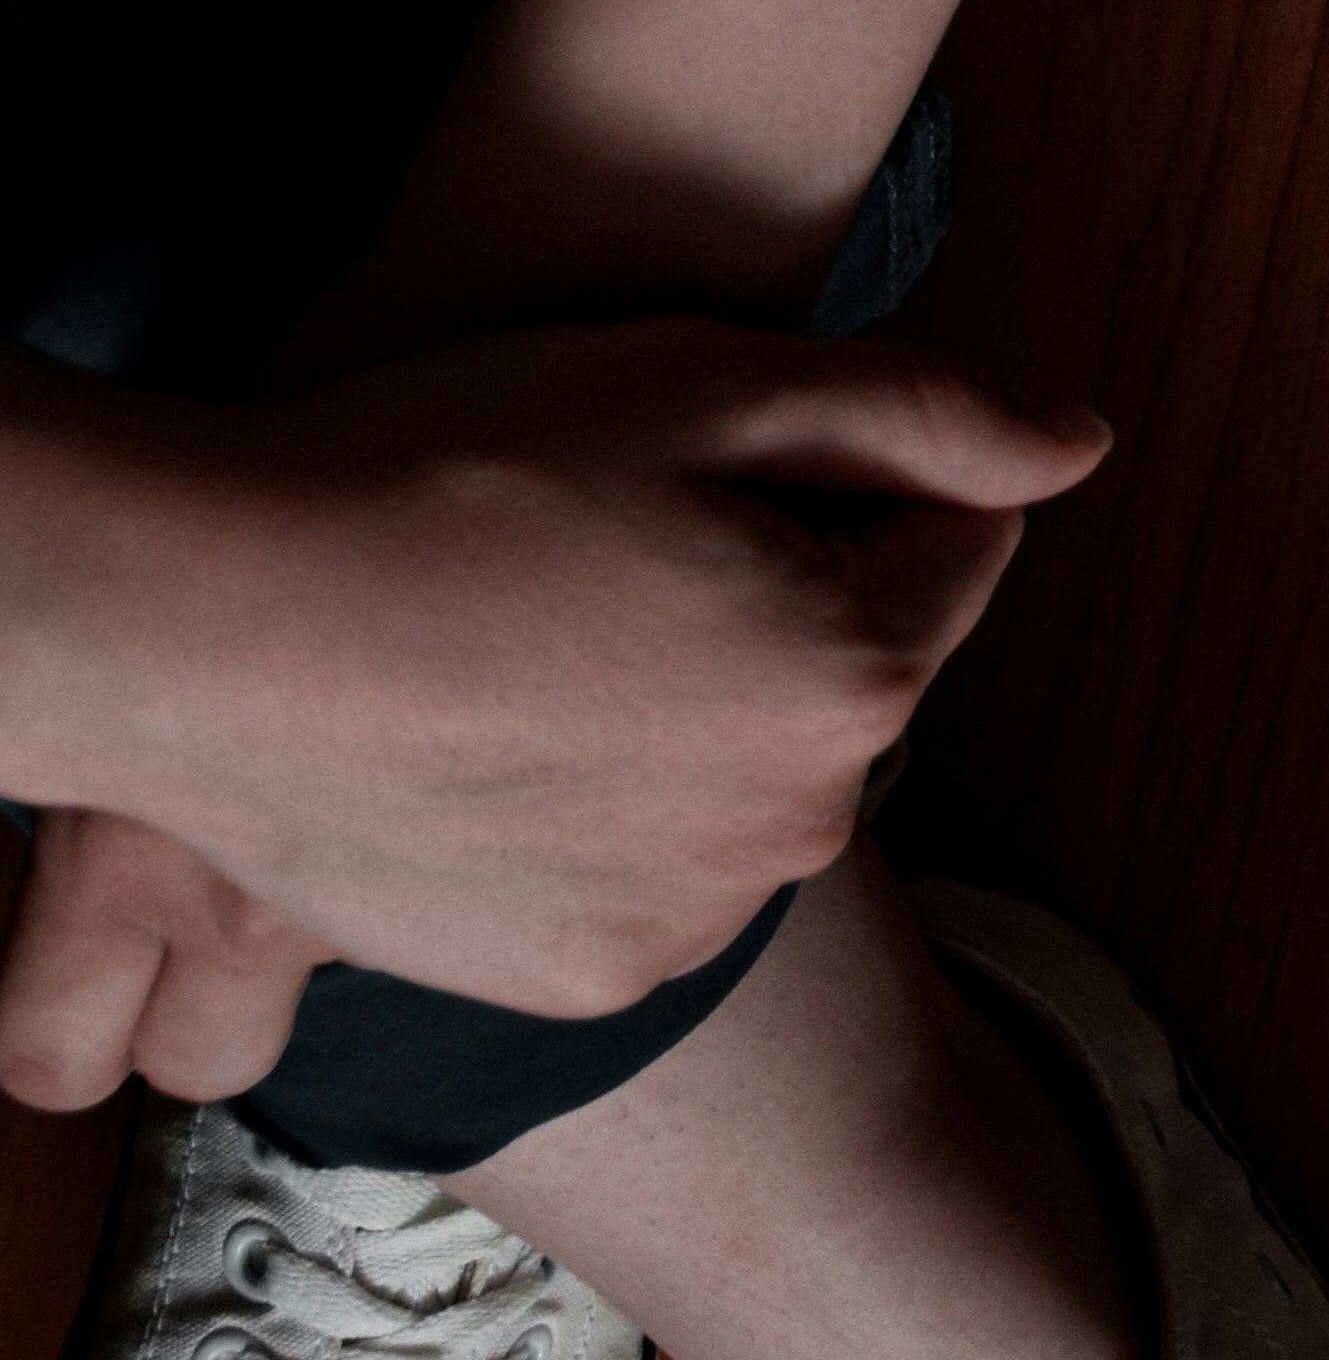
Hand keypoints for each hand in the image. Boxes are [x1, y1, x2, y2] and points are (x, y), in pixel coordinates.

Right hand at [0, 316, 1102, 1087]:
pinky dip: (610, 811)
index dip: (853, 479)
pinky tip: (501, 734)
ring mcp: (687, 920)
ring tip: (540, 635)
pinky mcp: (582, 978)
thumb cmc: (454, 472)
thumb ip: (923, 415)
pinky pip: (651, 870)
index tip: (722, 460)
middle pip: (854, 674)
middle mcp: (801, 827)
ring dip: (700, 714)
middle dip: (789, 602)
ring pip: (751, 779)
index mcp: (855, 673)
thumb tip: (1080, 445)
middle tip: (615, 535)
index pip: (955, 546)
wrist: (218, 629)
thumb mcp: (704, 382)